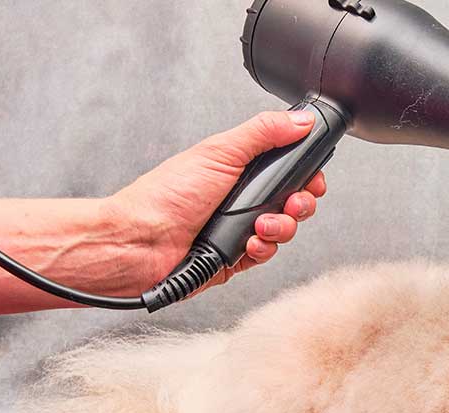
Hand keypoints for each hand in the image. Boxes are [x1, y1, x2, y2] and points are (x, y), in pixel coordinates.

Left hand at [107, 110, 326, 291]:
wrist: (137, 243)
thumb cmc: (165, 196)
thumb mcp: (219, 153)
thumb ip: (263, 133)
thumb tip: (300, 120)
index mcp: (239, 168)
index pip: (288, 168)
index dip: (306, 175)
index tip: (311, 178)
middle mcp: (241, 197)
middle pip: (295, 200)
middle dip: (300, 203)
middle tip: (292, 203)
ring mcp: (239, 228)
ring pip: (285, 230)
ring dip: (281, 228)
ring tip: (260, 226)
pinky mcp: (235, 256)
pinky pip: (266, 254)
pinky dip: (262, 249)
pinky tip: (247, 244)